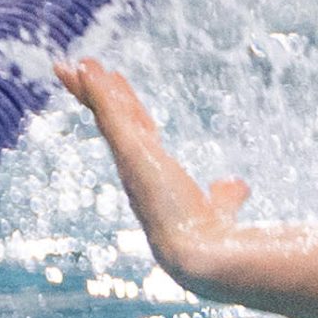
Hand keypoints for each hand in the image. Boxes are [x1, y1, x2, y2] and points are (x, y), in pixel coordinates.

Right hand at [54, 57, 249, 285]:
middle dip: (96, 94)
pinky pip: (110, 114)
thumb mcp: (220, 208)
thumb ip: (226, 196)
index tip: (117, 86)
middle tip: (80, 68)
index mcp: (155, 175)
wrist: (201, 256)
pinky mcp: (131, 153)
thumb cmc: (210, 239)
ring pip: (106, 114)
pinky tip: (88, 68)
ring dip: (92, 87)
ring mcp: (130, 160)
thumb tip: (238, 185)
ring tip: (78, 62)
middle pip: (112, 120)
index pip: (137, 133)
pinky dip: (97, 91)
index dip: (127, 108)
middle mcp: (136, 167)